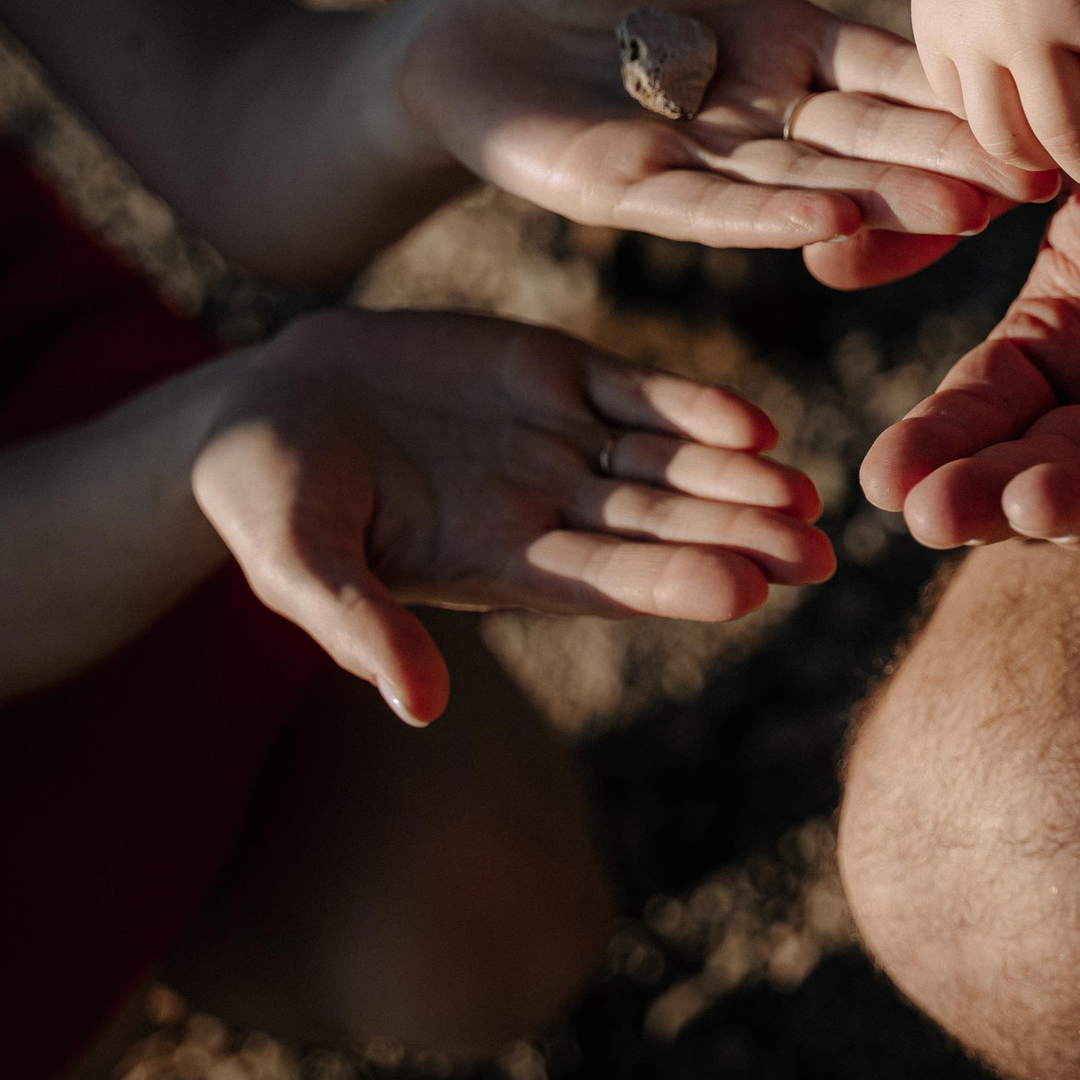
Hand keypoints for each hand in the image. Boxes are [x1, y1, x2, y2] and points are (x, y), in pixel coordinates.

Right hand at [193, 309, 833, 726]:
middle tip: (817, 553)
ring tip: (804, 491)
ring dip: (736, 477)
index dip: (672, 580)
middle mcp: (545, 509)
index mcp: (497, 562)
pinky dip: (693, 405)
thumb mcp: (296, 563)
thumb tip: (419, 706)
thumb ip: (359, 626)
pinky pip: (638, 391)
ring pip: (666, 463)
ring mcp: (556, 440)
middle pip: (659, 526)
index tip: (744, 590)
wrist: (261, 404)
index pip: (603, 580)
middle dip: (737, 537)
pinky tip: (753, 421)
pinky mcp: (552, 373)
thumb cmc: (264, 498)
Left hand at [397, 0, 1053, 277]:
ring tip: (966, 210)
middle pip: (871, 137)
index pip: (893, 70)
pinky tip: (836, 223)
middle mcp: (762, 113)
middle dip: (950, 157)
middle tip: (1040, 180)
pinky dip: (775, 217)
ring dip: (888, 197)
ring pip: (811, 182)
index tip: (1040, 104)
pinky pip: (713, 208)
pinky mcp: (631, 192)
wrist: (456, 19)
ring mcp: (704, 160)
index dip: (961, 89)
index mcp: (789, 42)